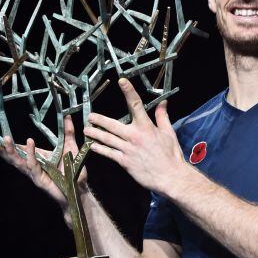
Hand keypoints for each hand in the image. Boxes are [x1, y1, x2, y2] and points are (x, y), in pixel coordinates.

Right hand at [0, 115, 87, 207]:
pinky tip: (29, 142)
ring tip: (5, 139)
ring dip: (11, 150)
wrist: (80, 189)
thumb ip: (67, 132)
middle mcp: (32, 167)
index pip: (18, 150)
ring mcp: (35, 174)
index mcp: (36, 159)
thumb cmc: (74, 171)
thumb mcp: (70, 147)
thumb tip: (67, 115)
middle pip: (12, 157)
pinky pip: (33, 165)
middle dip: (1, 148)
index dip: (8, 144)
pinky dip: (30, 154)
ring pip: (19, 161)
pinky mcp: (40, 179)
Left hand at [83, 78, 188, 194]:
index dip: (129, 91)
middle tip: (90, 117)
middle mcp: (135, 136)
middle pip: (113, 124)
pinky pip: (109, 153)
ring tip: (86, 130)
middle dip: (99, 120)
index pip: (136, 104)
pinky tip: (93, 146)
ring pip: (107, 139)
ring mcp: (128, 149)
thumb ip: (163, 116)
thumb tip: (163, 103)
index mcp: (146, 127)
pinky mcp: (125, 162)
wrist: (170, 176)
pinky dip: (100, 149)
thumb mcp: (169, 133)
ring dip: (95, 134)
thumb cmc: (171, 155)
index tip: (122, 81)